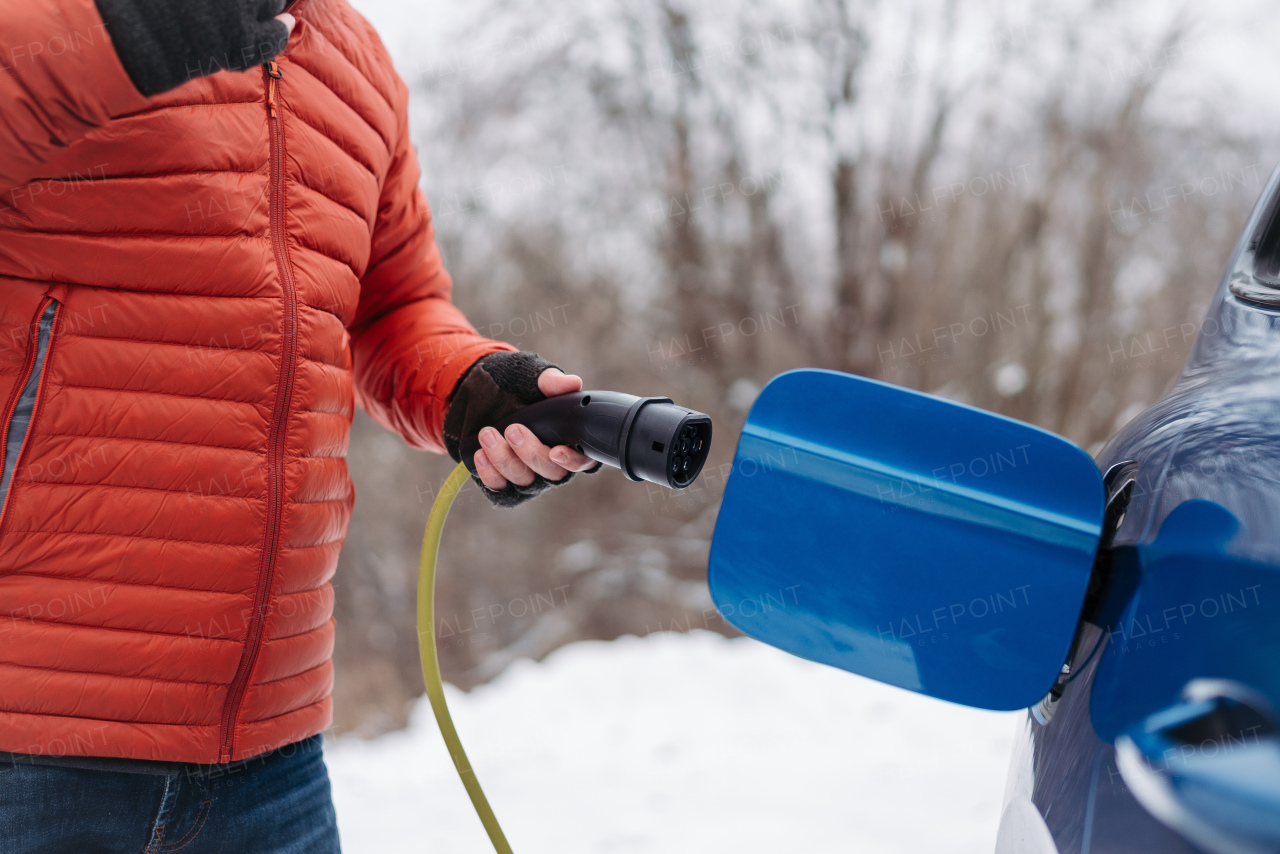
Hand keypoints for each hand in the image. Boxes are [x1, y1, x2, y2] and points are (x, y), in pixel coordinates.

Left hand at [472, 369, 596, 490]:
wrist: (477, 393)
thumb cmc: (513, 386)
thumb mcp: (531, 378)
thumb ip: (551, 382)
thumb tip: (573, 383)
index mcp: (570, 439)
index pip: (583, 460)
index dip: (573, 461)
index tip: (556, 451)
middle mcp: (552, 462)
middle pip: (553, 473)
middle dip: (531, 453)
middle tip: (513, 430)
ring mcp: (528, 475)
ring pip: (524, 480)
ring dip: (504, 458)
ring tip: (487, 433)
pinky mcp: (503, 482)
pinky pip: (500, 489)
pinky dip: (489, 473)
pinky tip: (480, 453)